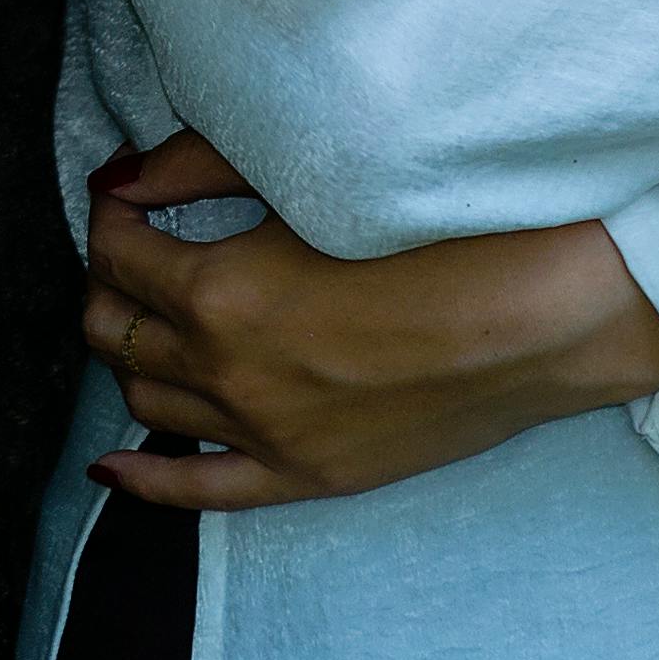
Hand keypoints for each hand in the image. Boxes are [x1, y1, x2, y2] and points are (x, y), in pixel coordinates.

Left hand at [74, 131, 658, 510]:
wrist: (548, 314)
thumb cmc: (445, 227)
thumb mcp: (314, 175)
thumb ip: (205, 166)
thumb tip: (129, 176)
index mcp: (221, 294)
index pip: (120, 253)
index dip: (113, 214)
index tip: (129, 192)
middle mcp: (228, 376)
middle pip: (117, 333)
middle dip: (110, 283)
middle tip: (135, 246)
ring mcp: (268, 437)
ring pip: (147, 404)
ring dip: (133, 355)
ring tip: (149, 317)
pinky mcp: (311, 478)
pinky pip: (200, 493)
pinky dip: (147, 480)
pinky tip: (113, 468)